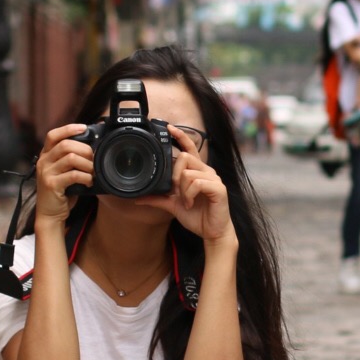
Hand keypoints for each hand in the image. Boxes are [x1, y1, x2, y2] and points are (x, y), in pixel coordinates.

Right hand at [33, 123, 91, 223]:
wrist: (50, 213)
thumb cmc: (61, 191)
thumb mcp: (63, 172)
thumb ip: (70, 159)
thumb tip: (92, 148)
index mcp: (46, 155)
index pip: (53, 135)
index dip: (68, 129)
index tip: (84, 127)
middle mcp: (43, 161)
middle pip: (66, 145)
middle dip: (85, 150)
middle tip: (95, 159)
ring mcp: (46, 173)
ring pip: (71, 158)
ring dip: (87, 164)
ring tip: (93, 172)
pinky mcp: (51, 184)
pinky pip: (73, 175)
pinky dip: (85, 177)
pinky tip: (89, 181)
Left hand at [137, 126, 233, 243]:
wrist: (212, 232)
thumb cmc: (197, 216)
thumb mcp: (173, 206)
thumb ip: (159, 198)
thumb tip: (139, 197)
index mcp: (197, 171)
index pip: (190, 148)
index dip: (181, 137)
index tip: (169, 128)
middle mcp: (207, 171)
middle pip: (185, 157)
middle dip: (174, 175)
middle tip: (175, 190)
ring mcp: (214, 179)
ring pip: (188, 172)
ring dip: (182, 190)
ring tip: (186, 202)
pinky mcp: (219, 188)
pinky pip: (197, 183)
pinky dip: (189, 194)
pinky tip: (191, 203)